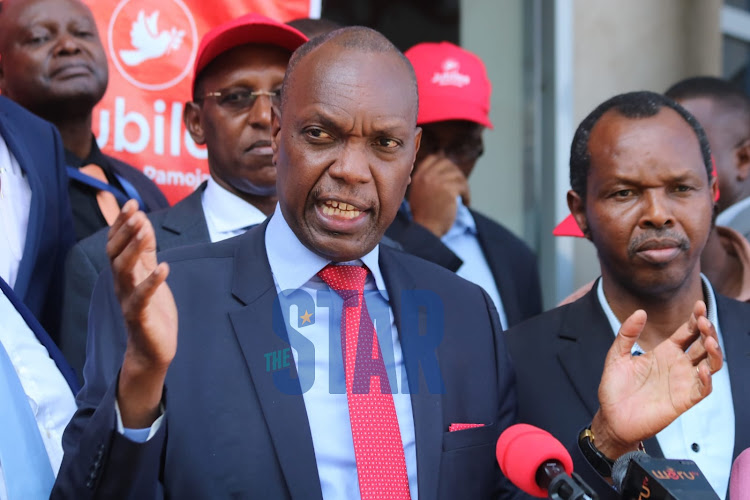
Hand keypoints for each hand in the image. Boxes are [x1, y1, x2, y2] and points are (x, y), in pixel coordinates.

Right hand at [108, 200, 176, 427]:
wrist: (152, 350)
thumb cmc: (152, 309)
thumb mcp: (150, 274)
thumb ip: (146, 251)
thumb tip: (143, 222)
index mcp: (125, 273)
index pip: (116, 244)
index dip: (122, 224)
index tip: (131, 203)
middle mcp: (122, 284)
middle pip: (115, 253)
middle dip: (124, 231)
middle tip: (135, 212)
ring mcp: (129, 300)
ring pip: (124, 271)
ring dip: (133, 249)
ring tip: (144, 230)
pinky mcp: (140, 316)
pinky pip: (142, 297)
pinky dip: (152, 282)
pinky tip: (164, 268)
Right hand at [408, 154, 469, 236]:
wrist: (425, 230)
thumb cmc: (424, 215)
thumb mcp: (419, 192)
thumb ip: (427, 178)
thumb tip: (441, 155)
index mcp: (418, 176)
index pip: (433, 158)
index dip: (444, 163)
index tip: (450, 173)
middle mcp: (426, 176)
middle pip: (447, 164)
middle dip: (456, 174)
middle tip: (460, 186)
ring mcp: (437, 182)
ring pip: (457, 174)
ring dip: (463, 185)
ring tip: (463, 197)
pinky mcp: (448, 189)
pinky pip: (463, 185)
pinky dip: (467, 195)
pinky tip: (465, 203)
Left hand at [590, 301, 721, 459]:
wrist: (611, 417)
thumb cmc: (615, 388)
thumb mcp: (617, 356)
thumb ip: (627, 334)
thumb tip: (640, 312)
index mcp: (665, 352)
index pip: (687, 332)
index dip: (696, 318)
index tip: (699, 305)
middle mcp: (677, 365)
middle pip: (703, 344)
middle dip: (708, 331)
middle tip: (703, 321)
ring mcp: (682, 382)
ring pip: (710, 364)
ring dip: (714, 352)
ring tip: (709, 340)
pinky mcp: (683, 401)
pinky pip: (703, 389)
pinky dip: (707, 379)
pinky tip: (702, 369)